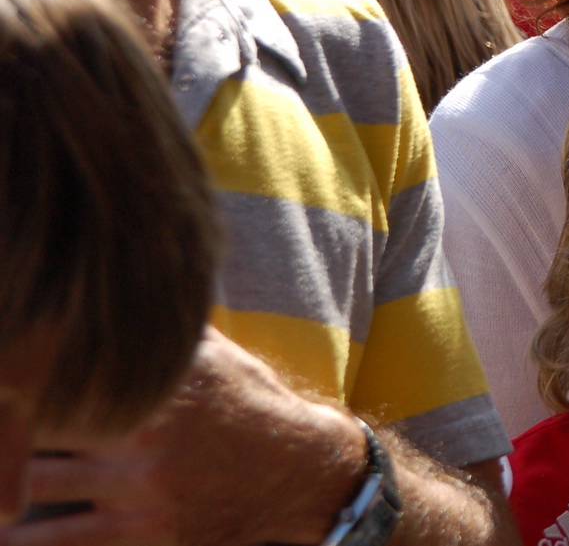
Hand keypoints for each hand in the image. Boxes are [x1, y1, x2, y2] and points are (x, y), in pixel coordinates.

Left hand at [4, 328, 365, 545]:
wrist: (300, 471)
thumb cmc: (251, 405)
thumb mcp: (219, 355)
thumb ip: (168, 332)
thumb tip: (134, 285)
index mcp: (152, 381)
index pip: (61, 372)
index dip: (18, 374)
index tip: (0, 364)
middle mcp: (141, 431)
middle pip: (36, 427)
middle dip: (3, 425)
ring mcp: (139, 487)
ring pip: (35, 488)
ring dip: (0, 485)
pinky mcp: (144, 535)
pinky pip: (65, 542)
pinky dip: (23, 540)